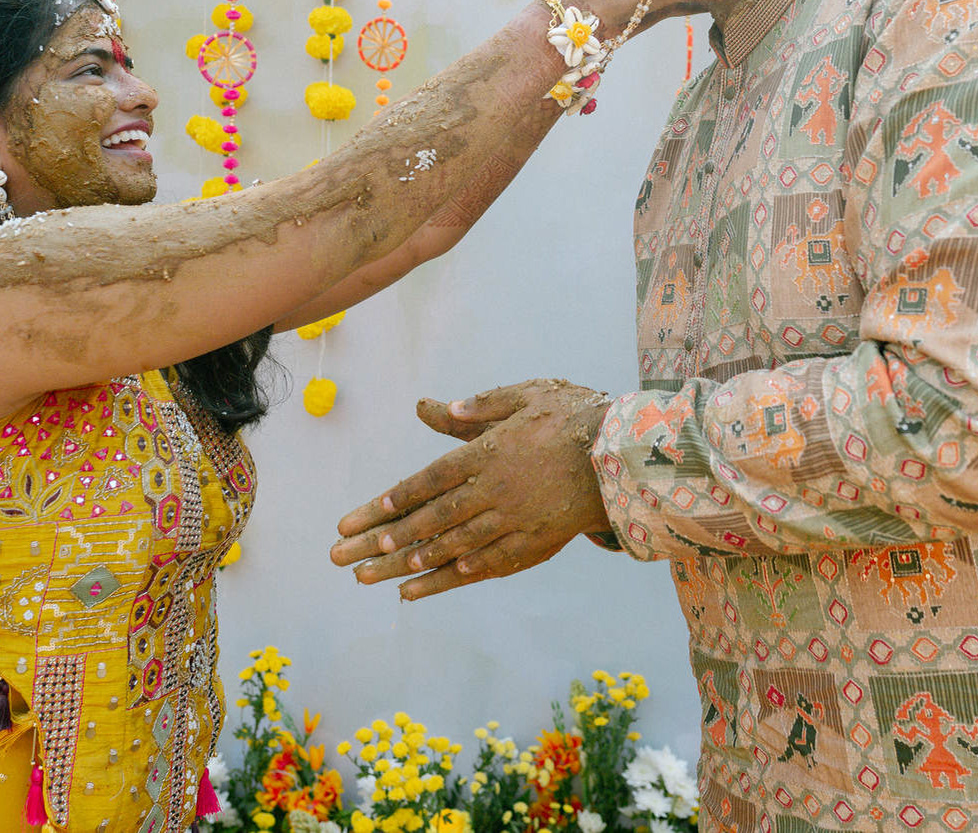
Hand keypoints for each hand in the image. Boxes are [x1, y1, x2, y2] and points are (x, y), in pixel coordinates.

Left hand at [330, 380, 610, 599]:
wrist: (626, 453)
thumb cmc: (574, 416)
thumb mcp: (526, 395)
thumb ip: (479, 406)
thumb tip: (433, 409)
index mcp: (488, 452)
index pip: (428, 480)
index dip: (393, 500)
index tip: (362, 516)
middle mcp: (495, 490)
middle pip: (433, 519)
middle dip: (388, 540)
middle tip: (351, 556)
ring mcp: (516, 520)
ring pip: (456, 546)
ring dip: (416, 563)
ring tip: (381, 576)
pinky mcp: (537, 540)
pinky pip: (492, 561)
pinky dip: (460, 574)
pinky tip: (434, 583)